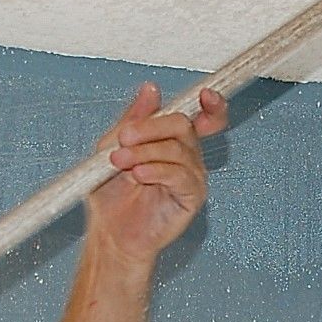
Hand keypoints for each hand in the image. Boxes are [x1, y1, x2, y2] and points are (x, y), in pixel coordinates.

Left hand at [85, 83, 227, 266]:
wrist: (110, 232)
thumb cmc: (111, 192)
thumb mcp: (113, 146)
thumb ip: (134, 118)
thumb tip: (151, 89)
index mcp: (172, 140)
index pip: (203, 117)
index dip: (212, 105)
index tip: (205, 94)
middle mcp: (187, 155)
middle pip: (183, 126)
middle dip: (151, 128)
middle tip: (123, 138)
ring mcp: (192, 175)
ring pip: (178, 149)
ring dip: (144, 152)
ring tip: (119, 162)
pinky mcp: (192, 197)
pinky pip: (181, 175)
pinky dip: (157, 170)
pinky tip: (138, 175)